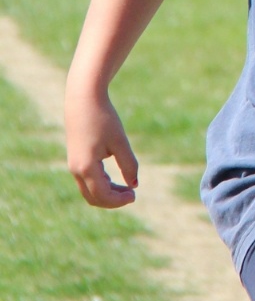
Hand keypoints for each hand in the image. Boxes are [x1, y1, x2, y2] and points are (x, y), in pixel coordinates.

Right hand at [66, 90, 138, 208]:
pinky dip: (101, 185)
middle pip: (93, 198)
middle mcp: (76, 169)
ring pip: (89, 191)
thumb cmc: (103, 119)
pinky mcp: (75, 159)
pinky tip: (115, 179)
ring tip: (126, 188)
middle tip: (131, 194)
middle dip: (113, 200)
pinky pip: (87, 181)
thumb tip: (134, 185)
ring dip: (107, 193)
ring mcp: (73, 165)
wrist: (83, 100)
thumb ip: (129, 165)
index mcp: (86, 167)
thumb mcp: (120, 142)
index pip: (103, 195)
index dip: (119, 200)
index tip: (135, 194)